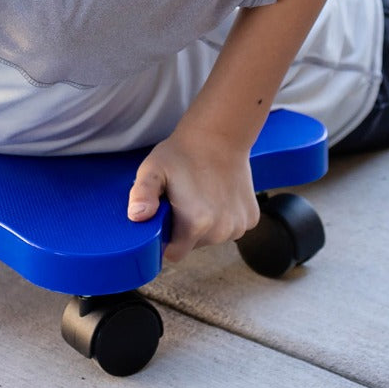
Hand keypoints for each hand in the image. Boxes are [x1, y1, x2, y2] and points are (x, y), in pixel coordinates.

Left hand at [127, 130, 259, 263]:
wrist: (219, 133)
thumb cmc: (182, 153)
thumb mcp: (152, 170)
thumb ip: (142, 194)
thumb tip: (137, 216)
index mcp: (197, 224)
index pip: (174, 254)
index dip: (166, 237)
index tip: (166, 216)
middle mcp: (222, 230)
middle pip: (194, 245)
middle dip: (185, 229)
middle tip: (182, 199)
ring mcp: (239, 225)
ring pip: (213, 237)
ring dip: (206, 223)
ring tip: (201, 194)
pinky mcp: (251, 218)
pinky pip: (231, 227)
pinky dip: (224, 216)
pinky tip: (218, 194)